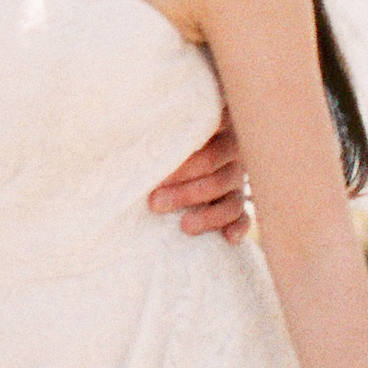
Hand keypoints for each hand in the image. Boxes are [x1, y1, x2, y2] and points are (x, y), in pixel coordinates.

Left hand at [150, 104, 249, 241]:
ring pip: (232, 198)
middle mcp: (227, 154)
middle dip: (185, 187)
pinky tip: (227, 238)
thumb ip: (151, 136)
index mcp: (209, 130)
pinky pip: (244, 218)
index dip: (185, 150)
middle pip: (216, 168)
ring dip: (209, 215)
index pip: (207, 132)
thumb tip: (123, 132)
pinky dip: (238, 227)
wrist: (157, 177)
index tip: (160, 161)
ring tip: (184, 226)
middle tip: (154, 201)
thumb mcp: (152, 140)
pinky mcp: (237, 208)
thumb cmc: (151, 151)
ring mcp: (235, 182)